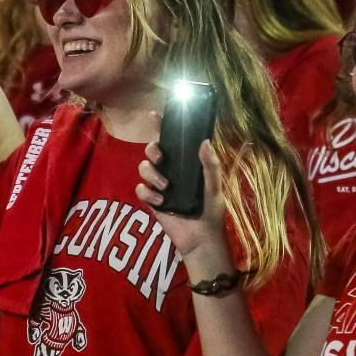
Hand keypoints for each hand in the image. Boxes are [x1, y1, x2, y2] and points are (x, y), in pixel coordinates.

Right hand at [139, 137, 233, 271]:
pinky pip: (140, 189)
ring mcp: (159, 185)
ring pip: (143, 168)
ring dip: (151, 174)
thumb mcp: (214, 187)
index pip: (172, 140)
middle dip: (152, 150)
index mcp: (186, 163)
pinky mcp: (152, 201)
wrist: (201, 240)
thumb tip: (205, 141)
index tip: (154, 115)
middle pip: (152, 150)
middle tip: (161, 159)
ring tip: (165, 187)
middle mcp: (171, 170)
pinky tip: (162, 202)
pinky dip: (148, 193)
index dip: (161, 126)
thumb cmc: (211, 212)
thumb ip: (210, 166)